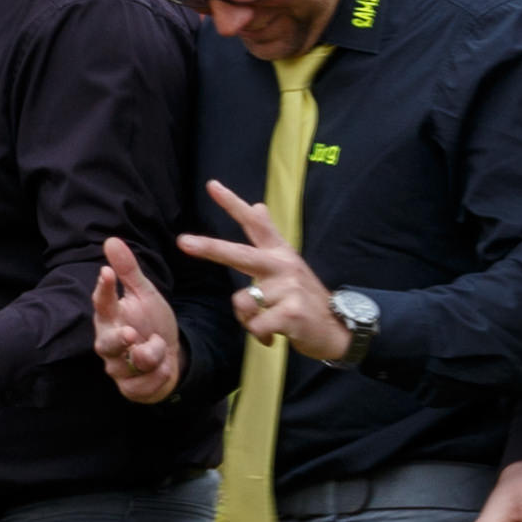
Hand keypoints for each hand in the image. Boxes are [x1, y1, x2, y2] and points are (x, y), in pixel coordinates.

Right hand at [90, 235, 192, 405]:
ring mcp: (117, 368)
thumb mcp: (145, 294)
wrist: (169, 357)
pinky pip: (144, 386)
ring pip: (133, 364)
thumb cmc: (151, 322)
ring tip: (161, 347)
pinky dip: (160, 376)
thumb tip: (111, 239)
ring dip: (153, 356)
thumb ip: (128, 271)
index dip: (103, 289)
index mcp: (110, 317)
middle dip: (118, 340)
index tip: (106, 272)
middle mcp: (108, 342)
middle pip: (106, 343)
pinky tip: (165, 367)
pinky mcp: (130, 388)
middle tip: (130, 333)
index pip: (102, 302)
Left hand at [174, 181, 351, 364]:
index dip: (233, 204)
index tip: (212, 185)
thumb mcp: (288, 263)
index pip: (254, 224)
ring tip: (267, 321)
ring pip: (242, 303)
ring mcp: (289, 288)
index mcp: (280, 253)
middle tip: (183, 242)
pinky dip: (259, 335)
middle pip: (239, 254)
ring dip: (248, 319)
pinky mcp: (292, 313)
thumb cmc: (304, 298)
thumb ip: (269, 237)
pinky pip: (256, 326)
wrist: (338, 328)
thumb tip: (258, 205)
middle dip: (210, 248)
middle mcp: (283, 265)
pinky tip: (273, 335)